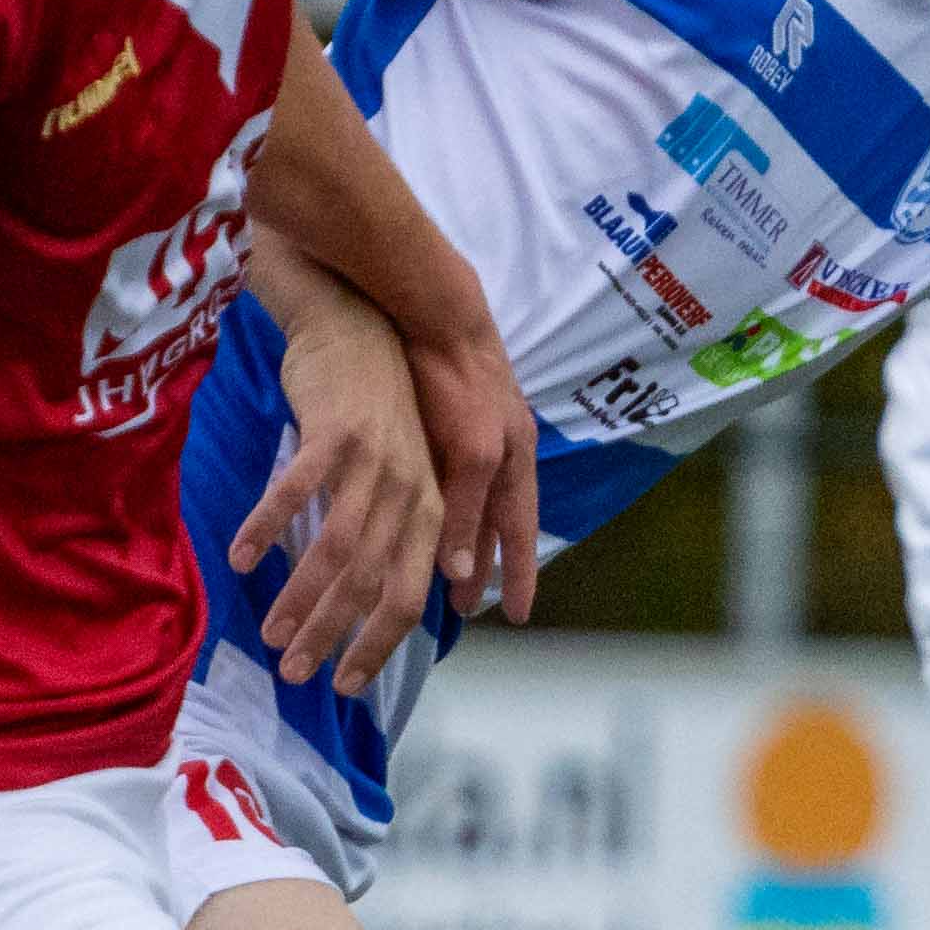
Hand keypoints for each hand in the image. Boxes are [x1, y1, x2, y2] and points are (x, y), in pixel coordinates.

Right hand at [225, 277, 449, 693]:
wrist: (357, 325)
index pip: (408, 598)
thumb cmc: (373, 408)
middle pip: (369, 584)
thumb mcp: (403, 473)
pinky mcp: (334, 433)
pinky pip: (296, 493)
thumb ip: (398, 534)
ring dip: (299, 597)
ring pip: (336, 549)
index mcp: (426, 511)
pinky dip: (267, 529)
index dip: (375, 646)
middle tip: (295, 670)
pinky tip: (242, 558)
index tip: (342, 683)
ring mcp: (372, 462)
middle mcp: (407, 492)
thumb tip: (385, 603)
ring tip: (269, 630)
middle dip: (330, 636)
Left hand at [417, 318, 543, 626]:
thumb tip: (460, 572)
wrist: (430, 314)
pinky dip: (429, 503)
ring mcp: (465, 435)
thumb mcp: (472, 450)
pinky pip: (435, 474)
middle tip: (463, 606)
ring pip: (460, 504)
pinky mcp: (432, 419)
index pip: (517, 534)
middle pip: (487, 524)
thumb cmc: (460, 379)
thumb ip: (466, 508)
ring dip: (451, 540)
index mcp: (510, 464)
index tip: (516, 615)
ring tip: (436, 574)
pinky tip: (412, 514)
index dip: (516, 574)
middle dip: (478, 566)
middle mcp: (492, 454)